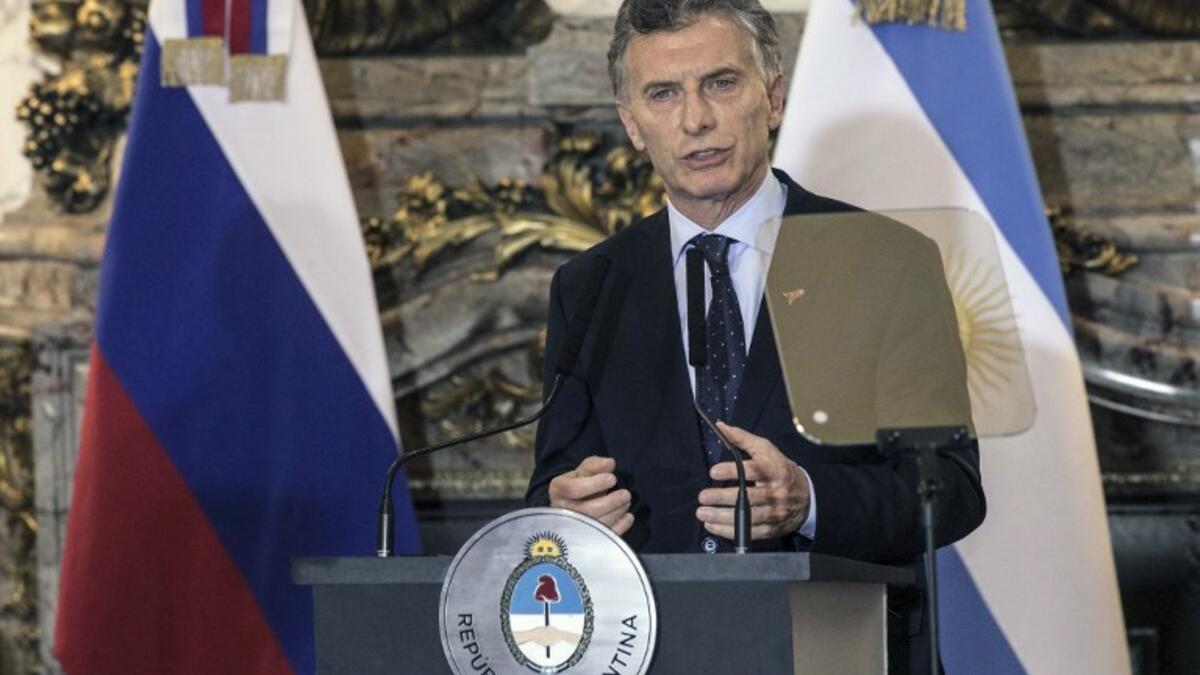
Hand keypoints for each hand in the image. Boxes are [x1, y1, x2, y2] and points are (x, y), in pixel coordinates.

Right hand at [548, 456, 634, 535]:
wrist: (572, 504)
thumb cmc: (579, 484)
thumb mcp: (583, 470)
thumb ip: (595, 465)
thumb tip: (610, 463)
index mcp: (558, 490)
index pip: (574, 489)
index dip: (595, 483)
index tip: (612, 478)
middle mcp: (563, 511)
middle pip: (587, 510)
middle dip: (611, 501)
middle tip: (626, 494)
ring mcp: (574, 528)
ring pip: (597, 525)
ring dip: (617, 512)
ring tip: (626, 502)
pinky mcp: (587, 539)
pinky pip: (605, 537)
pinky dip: (621, 526)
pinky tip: (627, 516)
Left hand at [696, 422, 810, 540]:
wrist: (807, 496)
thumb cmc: (780, 469)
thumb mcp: (765, 449)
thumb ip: (742, 438)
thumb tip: (720, 427)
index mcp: (773, 470)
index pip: (752, 470)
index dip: (731, 471)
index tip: (713, 472)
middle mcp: (774, 492)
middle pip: (746, 496)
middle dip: (721, 497)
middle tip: (703, 496)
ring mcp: (773, 512)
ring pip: (746, 517)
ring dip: (721, 517)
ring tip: (702, 513)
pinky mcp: (771, 528)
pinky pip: (749, 532)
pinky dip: (728, 531)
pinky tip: (713, 525)